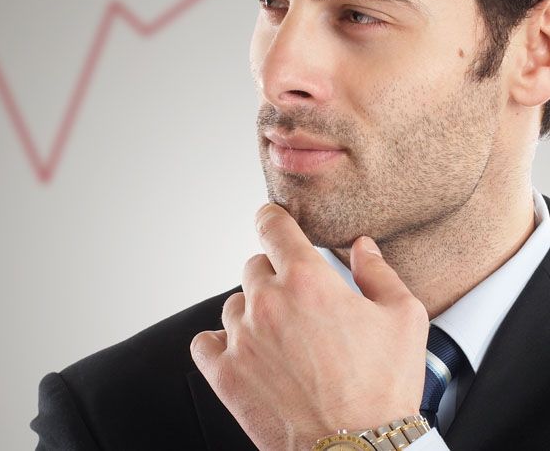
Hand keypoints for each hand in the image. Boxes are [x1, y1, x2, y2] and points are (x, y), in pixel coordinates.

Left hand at [189, 203, 429, 450]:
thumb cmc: (383, 390)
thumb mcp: (404, 320)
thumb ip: (379, 272)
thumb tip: (361, 246)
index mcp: (308, 280)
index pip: (272, 225)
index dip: (273, 220)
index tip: (273, 223)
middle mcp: (268, 301)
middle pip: (254, 267)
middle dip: (275, 280)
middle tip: (301, 310)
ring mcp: (241, 336)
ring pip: (234, 304)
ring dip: (253, 315)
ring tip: (284, 345)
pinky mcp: (223, 371)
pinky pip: (206, 341)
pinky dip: (221, 345)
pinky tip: (248, 357)